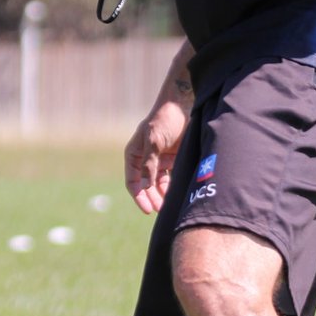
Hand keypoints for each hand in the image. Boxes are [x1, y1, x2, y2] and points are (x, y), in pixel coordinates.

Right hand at [125, 96, 188, 214]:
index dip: (139, 196)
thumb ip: (149, 164)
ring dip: (163, 195)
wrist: (183, 105)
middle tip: (161, 210)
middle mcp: (145, 160)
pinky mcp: (173, 160)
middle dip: (152, 198)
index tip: (147, 209)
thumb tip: (144, 186)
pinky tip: (177, 195)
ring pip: (159, 184)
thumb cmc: (164, 119)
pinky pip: (171, 178)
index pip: (132, 181)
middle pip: (146, 186)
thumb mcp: (154, 141)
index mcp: (134, 155)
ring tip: (170, 205)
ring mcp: (159, 160)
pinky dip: (173, 187)